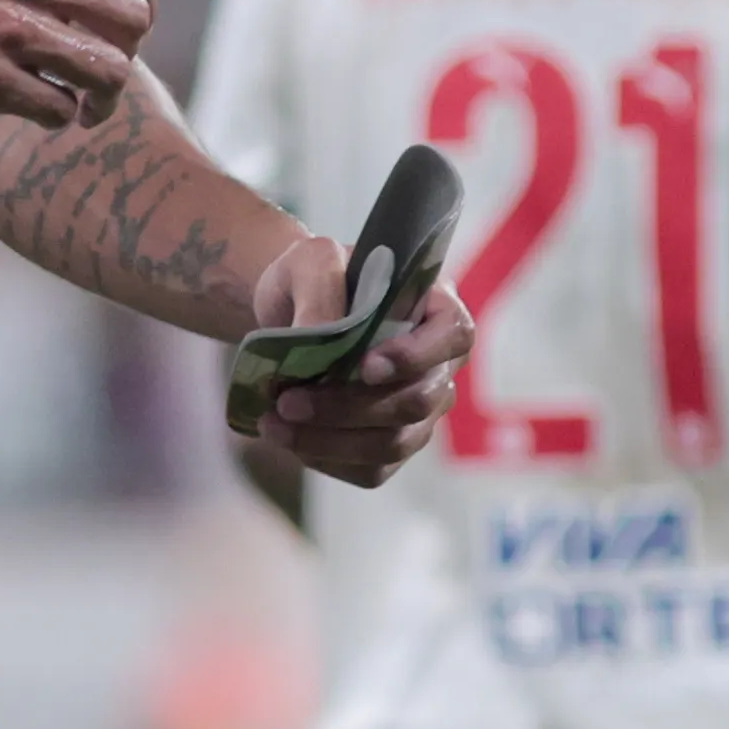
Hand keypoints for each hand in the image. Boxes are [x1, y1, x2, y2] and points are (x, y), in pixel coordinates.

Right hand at [0, 0, 152, 128]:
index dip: (141, 2)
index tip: (121, 27)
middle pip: (134, 22)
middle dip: (128, 52)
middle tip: (103, 72)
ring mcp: (13, 29)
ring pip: (108, 73)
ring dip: (103, 98)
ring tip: (85, 109)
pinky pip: (58, 108)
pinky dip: (59, 116)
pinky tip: (39, 110)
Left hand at [229, 235, 471, 486]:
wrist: (288, 311)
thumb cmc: (312, 278)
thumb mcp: (312, 260)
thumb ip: (322, 288)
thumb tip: (321, 337)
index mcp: (436, 309)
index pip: (453, 335)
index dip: (416, 356)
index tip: (364, 366)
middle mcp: (438, 366)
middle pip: (417, 402)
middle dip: (350, 407)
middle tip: (288, 402)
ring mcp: (419, 411)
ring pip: (394, 443)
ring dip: (332, 441)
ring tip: (275, 426)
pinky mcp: (391, 444)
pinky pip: (372, 469)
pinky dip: (328, 460)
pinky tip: (292, 440)